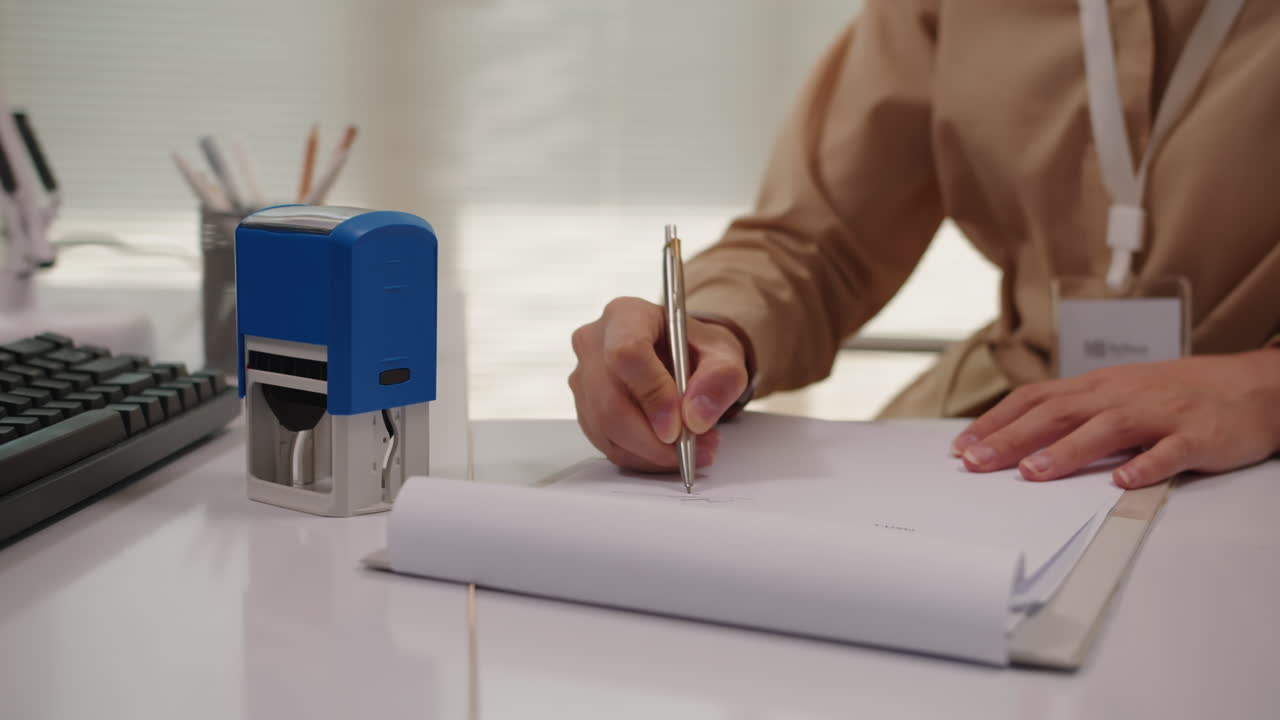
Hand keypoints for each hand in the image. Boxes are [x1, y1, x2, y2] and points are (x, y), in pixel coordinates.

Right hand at [569, 297, 748, 471]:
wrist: (680, 356)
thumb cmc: (695, 348)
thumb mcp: (723, 352)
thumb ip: (720, 377)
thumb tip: (697, 417)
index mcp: (625, 315)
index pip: (626, 353)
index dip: (652, 394)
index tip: (680, 425)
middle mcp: (594, 343)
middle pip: (610, 402)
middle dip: (655, 438)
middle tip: (694, 448)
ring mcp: (583, 379)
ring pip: (606, 429)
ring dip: (652, 452)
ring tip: (692, 449)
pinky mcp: (585, 410)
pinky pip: (607, 444)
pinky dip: (642, 457)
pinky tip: (669, 452)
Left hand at [951, 350, 1279, 487]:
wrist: (1253, 386)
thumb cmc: (1177, 394)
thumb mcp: (1118, 394)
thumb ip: (1074, 414)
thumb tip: (1017, 439)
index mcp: (1098, 387)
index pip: (1035, 400)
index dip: (997, 422)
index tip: (963, 446)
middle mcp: (1121, 395)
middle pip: (1057, 414)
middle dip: (1012, 438)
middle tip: (976, 463)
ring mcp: (1160, 413)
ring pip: (1105, 429)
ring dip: (1066, 451)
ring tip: (1032, 473)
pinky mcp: (1197, 435)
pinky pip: (1169, 452)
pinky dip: (1145, 465)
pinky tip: (1122, 481)